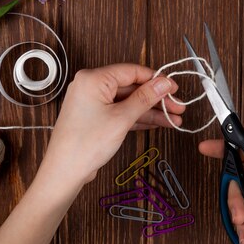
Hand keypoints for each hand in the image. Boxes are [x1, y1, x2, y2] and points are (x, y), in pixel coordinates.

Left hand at [43, 64, 184, 183]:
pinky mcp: (96, 118)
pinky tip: (158, 123)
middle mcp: (91, 87)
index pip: (132, 71)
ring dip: (151, 111)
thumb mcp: (122, 118)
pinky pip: (121, 112)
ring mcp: (93, 103)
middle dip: (156, 99)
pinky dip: (138, 118)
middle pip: (132, 87)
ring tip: (174, 120)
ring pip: (128, 102)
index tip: (174, 88)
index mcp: (93, 79)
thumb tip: (164, 83)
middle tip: (178, 107)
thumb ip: (145, 98)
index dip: (156, 79)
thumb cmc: (86, 144)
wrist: (65, 172)